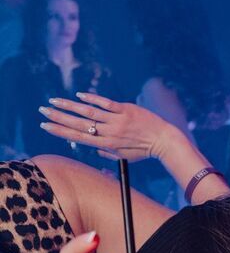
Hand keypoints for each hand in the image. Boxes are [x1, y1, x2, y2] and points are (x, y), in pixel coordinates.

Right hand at [40, 92, 182, 163]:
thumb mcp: (124, 157)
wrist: (165, 140)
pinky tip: (78, 95)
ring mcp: (118, 121)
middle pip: (78, 124)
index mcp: (106, 145)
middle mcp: (109, 133)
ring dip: (69, 106)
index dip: (60, 131)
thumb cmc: (144, 150)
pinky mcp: (126, 110)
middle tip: (42, 111)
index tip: (45, 125)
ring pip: (89, 112)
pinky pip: (106, 103)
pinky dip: (92, 99)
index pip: (78, 137)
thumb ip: (107, 152)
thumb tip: (92, 147)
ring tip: (54, 101)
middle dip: (58, 117)